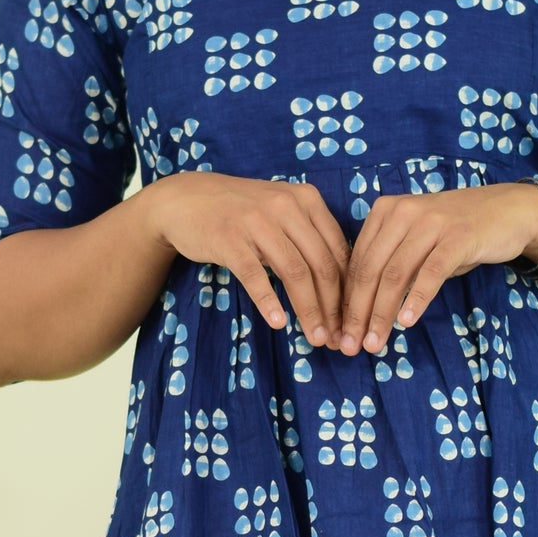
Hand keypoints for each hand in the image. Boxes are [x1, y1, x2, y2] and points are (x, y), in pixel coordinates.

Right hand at [143, 171, 350, 346]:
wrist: (186, 199)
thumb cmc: (241, 212)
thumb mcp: (282, 212)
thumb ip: (310, 237)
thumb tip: (342, 287)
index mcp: (307, 199)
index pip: (338, 250)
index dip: (348, 290)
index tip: (351, 320)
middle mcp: (285, 205)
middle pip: (321, 264)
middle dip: (333, 307)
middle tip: (336, 337)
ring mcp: (256, 221)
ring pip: (295, 272)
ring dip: (308, 310)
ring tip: (315, 337)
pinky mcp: (229, 239)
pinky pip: (255, 276)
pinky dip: (269, 302)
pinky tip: (279, 323)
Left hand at [335, 183, 537, 352]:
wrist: (507, 211)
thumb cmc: (455, 233)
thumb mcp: (416, 242)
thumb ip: (391, 265)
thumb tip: (361, 312)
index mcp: (385, 212)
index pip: (357, 262)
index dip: (346, 301)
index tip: (342, 332)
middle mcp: (403, 212)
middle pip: (371, 270)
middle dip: (358, 313)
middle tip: (352, 346)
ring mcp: (430, 222)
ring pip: (395, 274)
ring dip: (382, 313)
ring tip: (375, 343)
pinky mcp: (458, 237)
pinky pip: (430, 272)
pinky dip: (416, 299)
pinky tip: (407, 322)